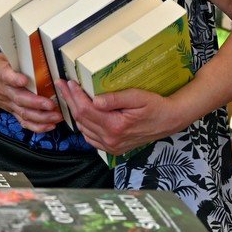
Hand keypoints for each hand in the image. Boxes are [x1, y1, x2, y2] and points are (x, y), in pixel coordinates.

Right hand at [0, 54, 61, 132]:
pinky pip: (23, 121)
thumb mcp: (1, 56)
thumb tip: (37, 49)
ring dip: (41, 117)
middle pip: (19, 99)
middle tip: (51, 104)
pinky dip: (36, 126)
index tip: (24, 80)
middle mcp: (3, 90)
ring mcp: (7, 102)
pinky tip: (50, 126)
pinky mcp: (10, 110)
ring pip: (23, 113)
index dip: (15, 79)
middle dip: (36, 103)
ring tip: (56, 116)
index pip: (6, 76)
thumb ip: (17, 56)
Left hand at [56, 79, 182, 155]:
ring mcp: (111, 146)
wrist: (169, 121)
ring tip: (70, 96)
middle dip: (70, 100)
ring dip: (75, 112)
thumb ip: (115, 99)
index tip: (68, 83)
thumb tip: (94, 100)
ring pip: (83, 128)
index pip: (86, 110)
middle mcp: (111, 139)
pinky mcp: (113, 148)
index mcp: (116, 126)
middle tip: (62, 86)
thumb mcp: (137, 97)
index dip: (74, 96)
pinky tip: (82, 113)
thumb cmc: (155, 106)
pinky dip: (84, 124)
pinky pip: (91, 138)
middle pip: (81, 119)